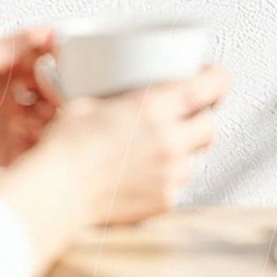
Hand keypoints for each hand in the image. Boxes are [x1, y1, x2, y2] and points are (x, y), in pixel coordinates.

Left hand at [0, 28, 58, 168]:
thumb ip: (16, 44)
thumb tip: (49, 29)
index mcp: (9, 68)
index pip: (47, 63)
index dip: (60, 67)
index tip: (70, 70)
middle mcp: (14, 95)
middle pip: (52, 94)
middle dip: (60, 96)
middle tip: (62, 99)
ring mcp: (12, 124)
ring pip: (48, 122)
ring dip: (54, 122)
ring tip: (48, 121)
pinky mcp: (7, 152)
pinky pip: (34, 151)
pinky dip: (43, 148)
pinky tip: (42, 143)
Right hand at [0, 66, 231, 270]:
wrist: (59, 191)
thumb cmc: (67, 148)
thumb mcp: (88, 103)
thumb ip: (117, 100)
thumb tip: (114, 97)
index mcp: (155, 107)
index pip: (211, 85)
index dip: (217, 78)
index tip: (214, 77)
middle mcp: (170, 140)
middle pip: (210, 125)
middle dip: (202, 119)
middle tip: (186, 117)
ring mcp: (170, 173)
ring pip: (196, 158)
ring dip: (184, 151)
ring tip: (157, 149)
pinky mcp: (164, 200)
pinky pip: (177, 184)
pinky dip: (166, 178)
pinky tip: (144, 174)